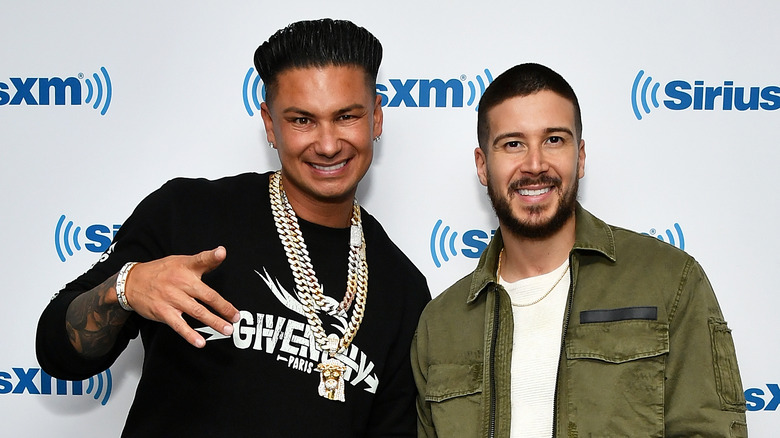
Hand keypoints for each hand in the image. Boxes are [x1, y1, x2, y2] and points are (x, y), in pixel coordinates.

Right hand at [123, 246, 239, 347]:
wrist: (131, 282)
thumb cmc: (161, 272)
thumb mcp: (180, 261)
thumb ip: (203, 261)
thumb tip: (222, 253)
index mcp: (186, 267)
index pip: (201, 260)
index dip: (212, 256)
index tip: (221, 253)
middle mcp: (180, 282)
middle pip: (206, 295)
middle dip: (223, 307)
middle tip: (236, 316)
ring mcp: (172, 298)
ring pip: (197, 312)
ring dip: (214, 322)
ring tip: (227, 329)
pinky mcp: (164, 312)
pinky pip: (179, 325)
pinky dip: (190, 335)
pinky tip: (201, 342)